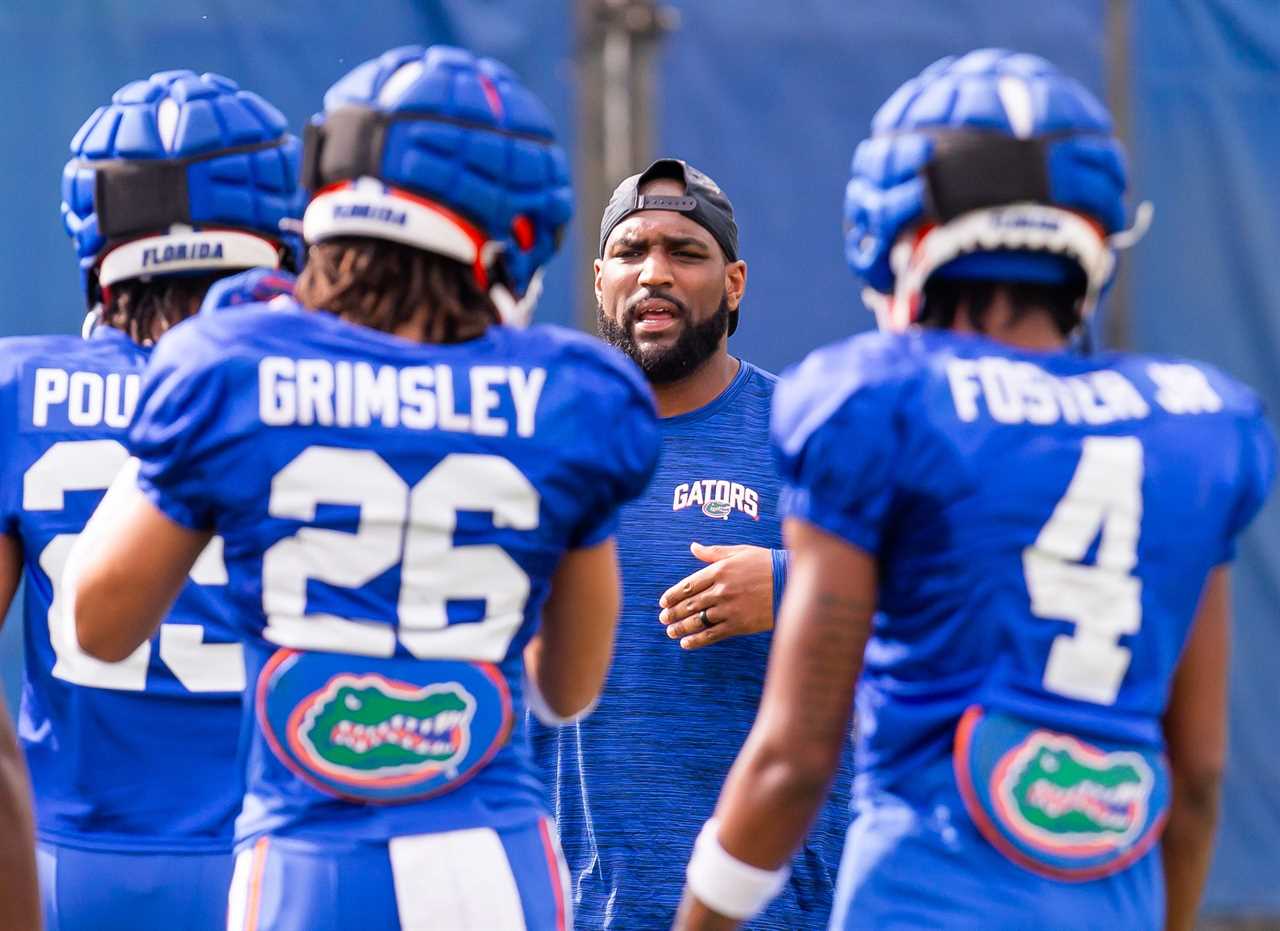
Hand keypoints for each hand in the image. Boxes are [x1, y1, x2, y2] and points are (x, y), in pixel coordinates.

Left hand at [658, 543, 773, 649]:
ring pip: (697, 620)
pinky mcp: (738, 624)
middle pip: (689, 604)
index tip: (663, 602)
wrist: (791, 583)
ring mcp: (729, 608)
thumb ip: (714, 552)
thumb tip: (693, 546)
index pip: (688, 585)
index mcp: (719, 570)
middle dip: (673, 613)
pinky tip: (686, 643)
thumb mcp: (740, 552)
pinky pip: (712, 634)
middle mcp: (721, 590)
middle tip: (663, 619)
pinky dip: (696, 640)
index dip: (672, 595)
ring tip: (670, 632)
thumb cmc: (766, 564)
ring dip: (680, 628)